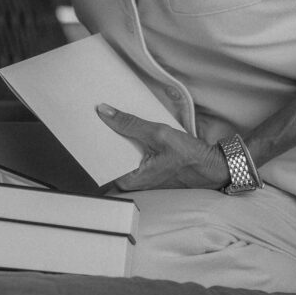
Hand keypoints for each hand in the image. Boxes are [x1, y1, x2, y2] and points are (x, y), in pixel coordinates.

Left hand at [97, 104, 228, 190]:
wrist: (212, 166)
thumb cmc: (188, 156)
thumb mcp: (158, 134)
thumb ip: (130, 124)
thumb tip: (104, 111)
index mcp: (132, 180)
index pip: (102, 165)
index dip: (91, 148)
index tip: (82, 129)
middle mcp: (134, 183)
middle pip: (109, 160)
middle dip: (101, 141)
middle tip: (90, 119)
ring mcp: (142, 177)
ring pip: (121, 157)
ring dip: (114, 140)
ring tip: (104, 119)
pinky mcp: (149, 170)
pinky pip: (132, 155)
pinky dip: (127, 142)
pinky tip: (124, 127)